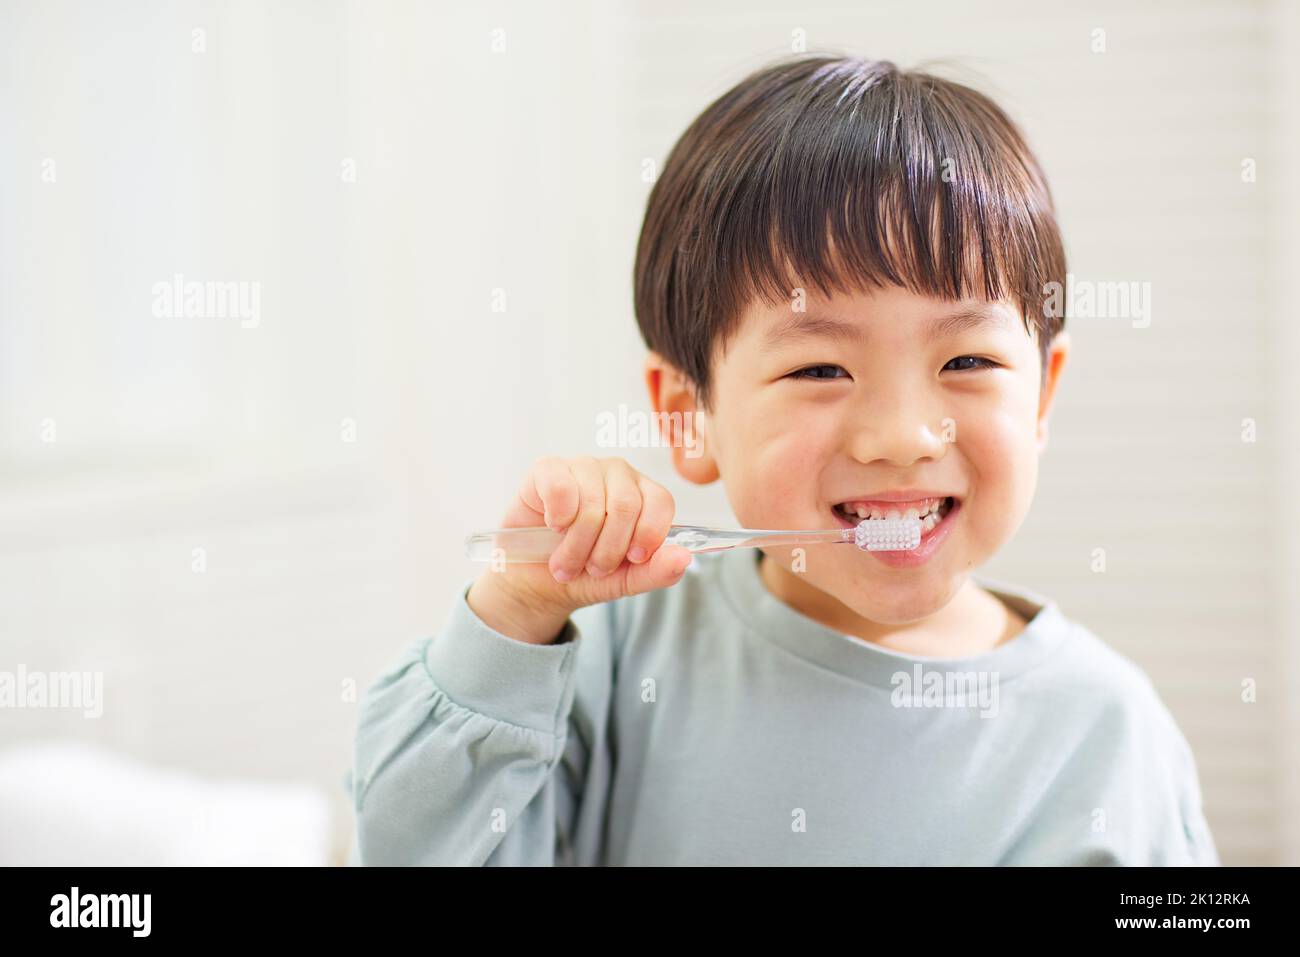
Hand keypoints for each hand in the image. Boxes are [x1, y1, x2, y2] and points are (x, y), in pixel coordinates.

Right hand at [466, 456, 692, 643]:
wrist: (537, 581)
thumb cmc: (585, 574)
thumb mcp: (625, 580)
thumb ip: (657, 570)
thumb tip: (684, 557)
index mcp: (643, 495)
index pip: (660, 502)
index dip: (648, 535)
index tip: (632, 559)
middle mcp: (617, 474)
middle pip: (626, 506)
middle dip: (607, 550)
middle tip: (592, 569)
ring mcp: (583, 467)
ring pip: (592, 503)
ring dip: (577, 545)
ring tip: (567, 563)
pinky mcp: (548, 468)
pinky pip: (561, 487)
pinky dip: (557, 517)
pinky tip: (553, 527)